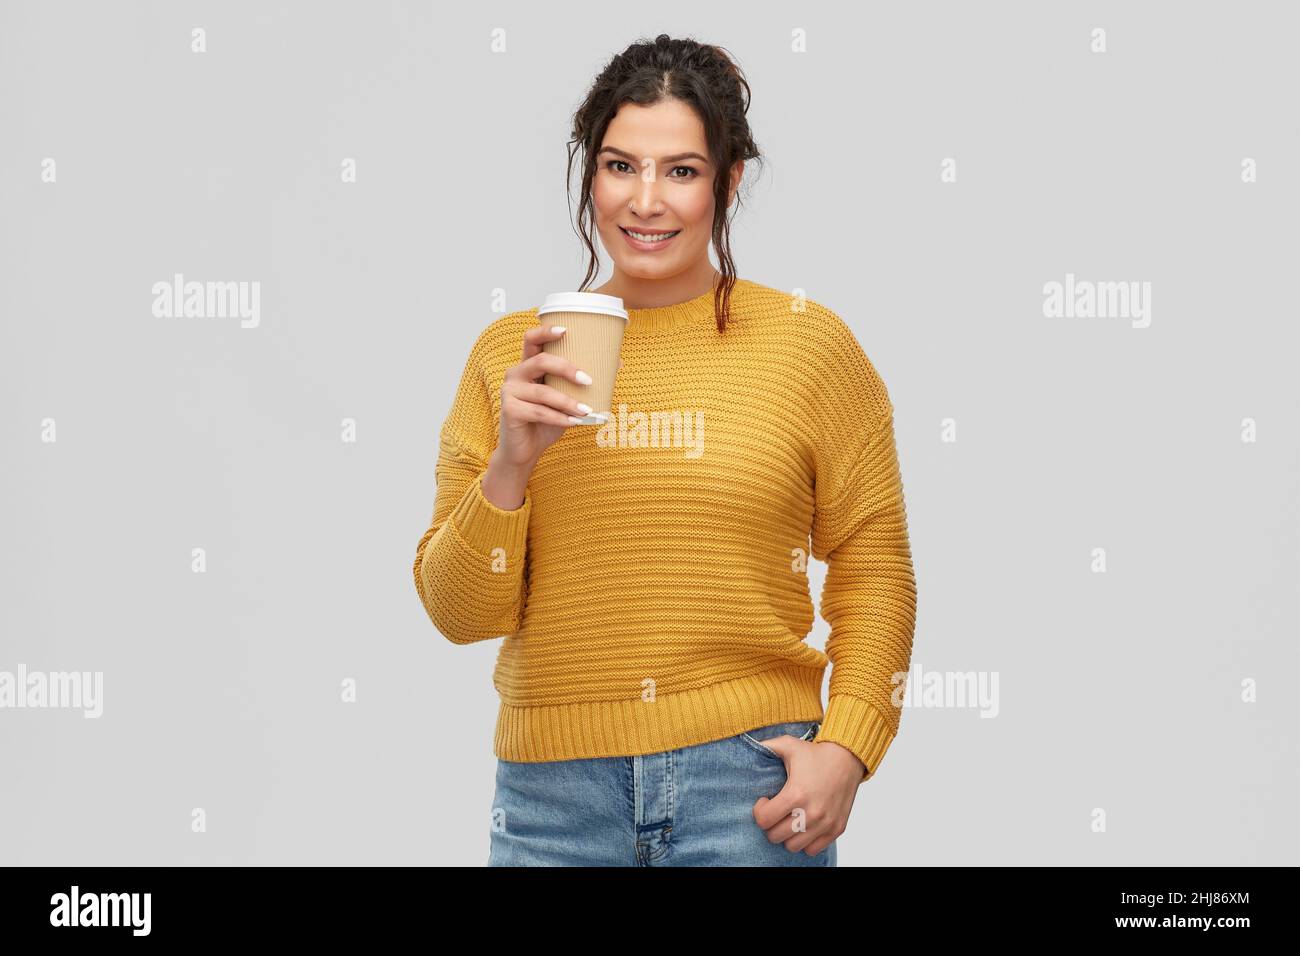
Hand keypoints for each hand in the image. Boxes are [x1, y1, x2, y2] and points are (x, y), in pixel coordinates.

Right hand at [496, 323, 594, 468]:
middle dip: (567, 368)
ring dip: (567, 402)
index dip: (546, 331)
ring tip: (586, 410)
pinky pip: (539, 412)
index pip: (531, 339)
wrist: (525, 450)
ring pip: (543, 392)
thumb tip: (617, 362)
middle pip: (541, 361)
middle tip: (588, 381)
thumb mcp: (566, 398)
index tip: (566, 331)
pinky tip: (573, 423)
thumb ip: (581, 383)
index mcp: (528, 365)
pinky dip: (559, 418)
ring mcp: (509, 392)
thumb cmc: (546, 421)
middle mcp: (515, 374)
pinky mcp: (509, 410)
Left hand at [751, 736, 865, 855]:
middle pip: (775, 836)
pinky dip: (805, 841)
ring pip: (792, 846)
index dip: (759, 811)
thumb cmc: (816, 753)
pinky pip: (812, 849)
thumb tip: (747, 746)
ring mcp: (825, 823)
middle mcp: (812, 812)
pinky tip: (803, 825)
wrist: (848, 758)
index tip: (765, 801)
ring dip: (787, 835)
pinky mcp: (837, 829)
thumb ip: (766, 747)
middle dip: (770, 824)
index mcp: (796, 793)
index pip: (764, 820)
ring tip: (789, 819)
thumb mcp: (789, 745)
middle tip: (775, 811)